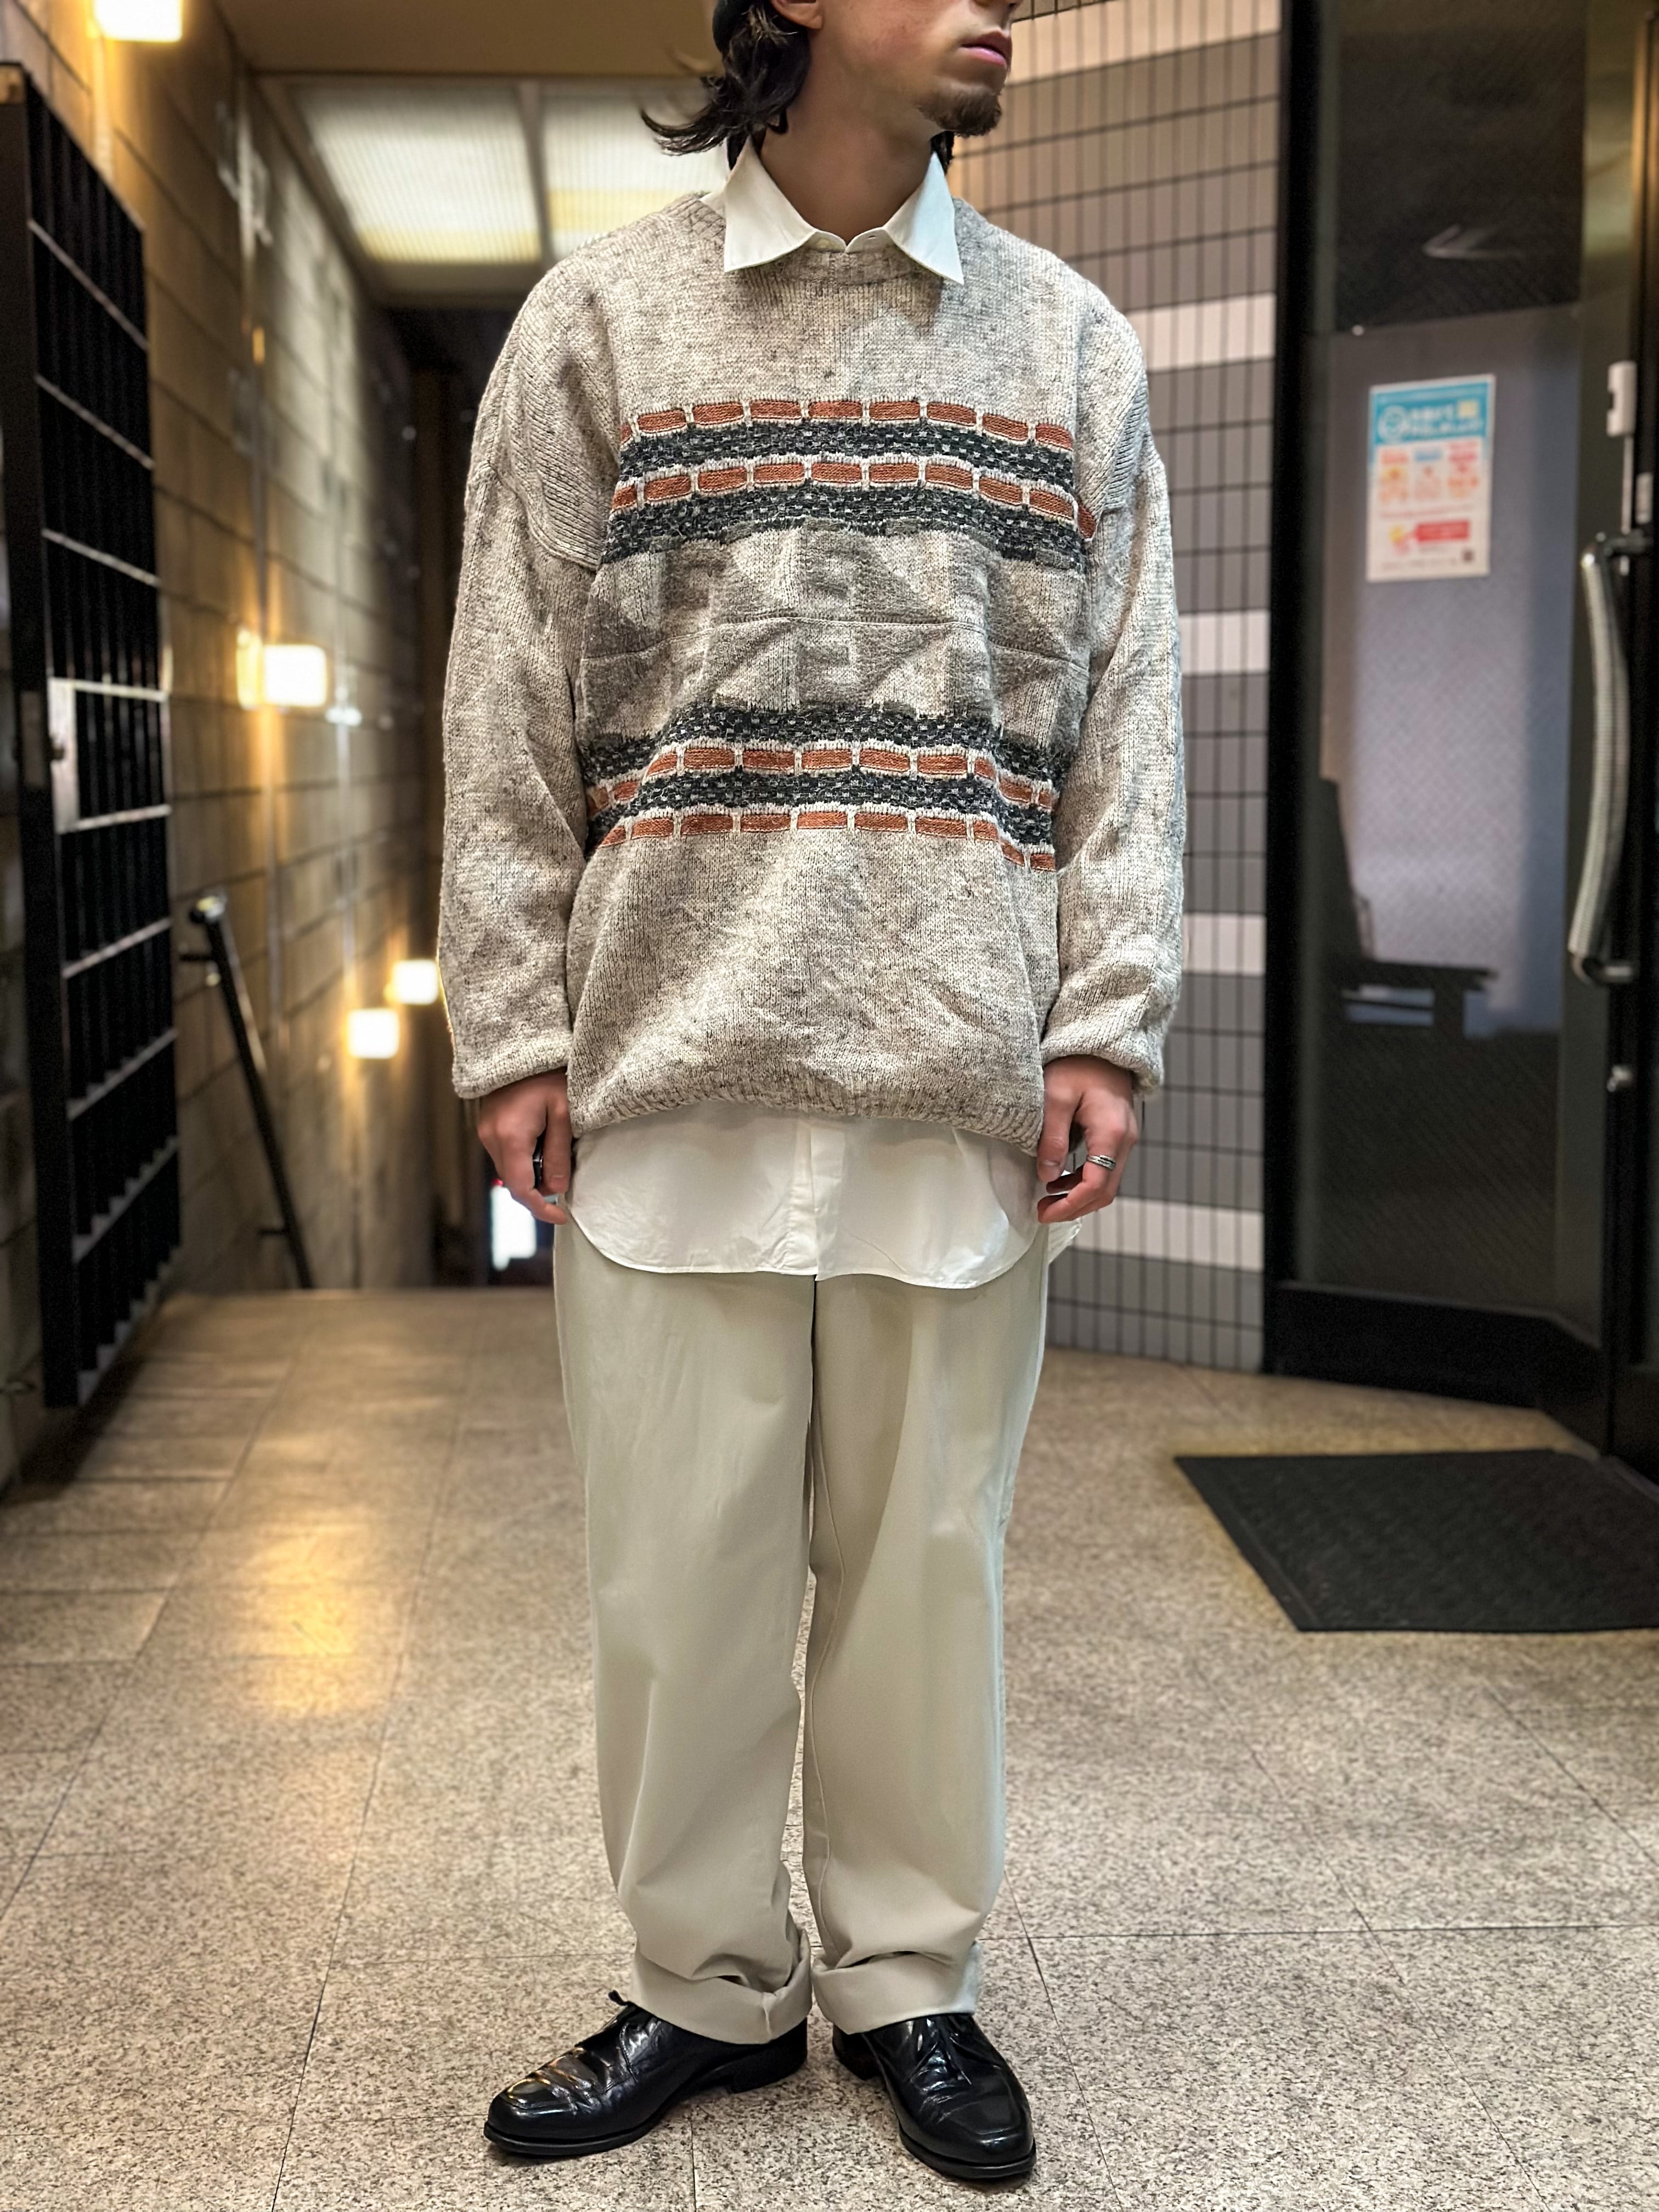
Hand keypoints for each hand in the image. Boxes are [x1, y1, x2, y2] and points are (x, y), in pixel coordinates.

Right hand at [477, 1069, 570, 1226]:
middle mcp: (491, 1138)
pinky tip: (542, 1142)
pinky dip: (524, 1160)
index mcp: (511, 1136)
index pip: (521, 1189)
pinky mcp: (487, 1128)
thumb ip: (559, 1153)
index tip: (561, 1216)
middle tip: (565, 1181)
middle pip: (514, 1183)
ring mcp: (485, 1132)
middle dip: (540, 1191)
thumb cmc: (548, 1074)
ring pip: (510, 1171)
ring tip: (556, 1152)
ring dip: (532, 1174)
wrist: (521, 1046)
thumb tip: (557, 1189)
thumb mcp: (564, 1113)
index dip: (541, 1208)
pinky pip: (505, 1156)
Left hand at [1036, 1055, 1138, 1222]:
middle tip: (1043, 1212)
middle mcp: (1125, 1139)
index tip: (1044, 1212)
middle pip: (1105, 1191)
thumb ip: (1052, 1138)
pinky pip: (1105, 1168)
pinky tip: (1060, 1179)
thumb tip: (1046, 1175)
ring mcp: (1125, 1138)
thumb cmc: (1077, 1064)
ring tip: (1047, 1198)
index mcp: (1111, 1132)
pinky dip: (1084, 1180)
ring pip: (1107, 1182)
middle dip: (1074, 1208)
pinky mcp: (1118, 1135)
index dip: (1069, 1206)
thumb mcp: (1056, 1097)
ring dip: (1078, 1196)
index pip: (1095, 1185)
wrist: (1100, 1045)